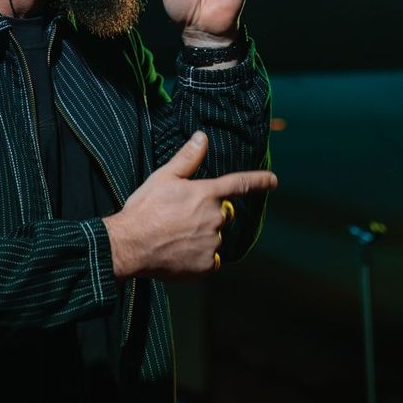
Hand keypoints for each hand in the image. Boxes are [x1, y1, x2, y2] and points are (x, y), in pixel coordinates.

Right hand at [102, 131, 277, 279]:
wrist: (129, 246)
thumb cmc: (144, 209)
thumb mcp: (163, 178)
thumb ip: (187, 158)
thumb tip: (202, 137)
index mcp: (207, 194)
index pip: (240, 184)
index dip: (259, 181)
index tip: (273, 181)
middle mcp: (215, 218)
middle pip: (224, 214)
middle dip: (209, 215)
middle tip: (182, 218)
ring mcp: (213, 243)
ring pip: (215, 238)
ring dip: (202, 237)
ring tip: (175, 238)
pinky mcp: (207, 265)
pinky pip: (211, 260)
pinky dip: (200, 258)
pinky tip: (180, 254)